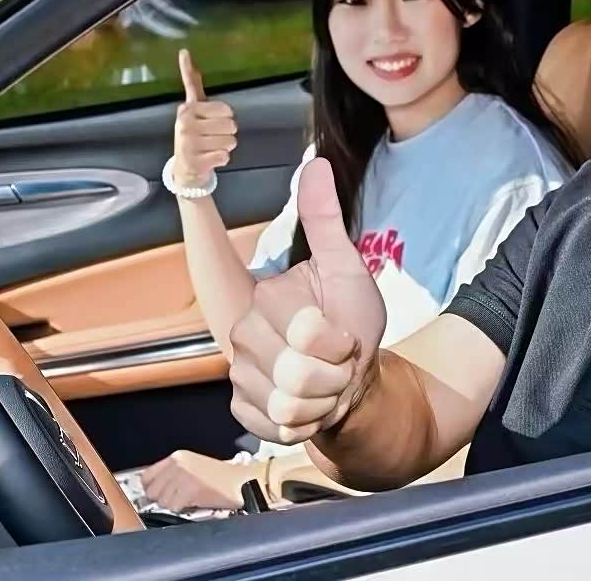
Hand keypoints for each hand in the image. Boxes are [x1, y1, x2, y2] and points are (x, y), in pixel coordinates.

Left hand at [138, 450, 254, 510]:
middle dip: (161, 499)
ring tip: (187, 501)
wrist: (242, 481)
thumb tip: (154, 489)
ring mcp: (183, 476)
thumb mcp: (193, 466)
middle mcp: (178, 464)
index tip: (157, 495)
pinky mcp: (190, 490)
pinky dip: (181, 510)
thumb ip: (173, 473)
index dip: (151, 489)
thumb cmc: (222, 477)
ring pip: (161, 501)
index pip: (146, 476)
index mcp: (177, 456)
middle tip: (176, 500)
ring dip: (172, 506)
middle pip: (151, 491)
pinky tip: (193, 504)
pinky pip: (173, 508)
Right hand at [173, 49, 237, 186]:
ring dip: (225, 147)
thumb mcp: (193, 106)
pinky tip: (209, 159)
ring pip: (230, 142)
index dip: (225, 117)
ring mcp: (188, 144)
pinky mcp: (195, 162)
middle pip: (231, 126)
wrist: (184, 168)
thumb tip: (185, 52)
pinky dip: (222, 159)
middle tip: (212, 138)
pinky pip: (225, 156)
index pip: (226, 109)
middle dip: (227, 133)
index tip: (211, 122)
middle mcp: (185, 125)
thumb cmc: (192, 133)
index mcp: (187, 109)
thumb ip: (192, 81)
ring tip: (210, 148)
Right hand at [228, 158, 386, 443]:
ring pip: (288, 406)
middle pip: (296, 375)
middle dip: (334, 375)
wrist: (349, 374)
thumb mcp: (347, 269)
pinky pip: (276, 427)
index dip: (339, 342)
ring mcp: (240, 375)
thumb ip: (326, 220)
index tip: (344, 336)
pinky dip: (306, 423)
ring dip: (323, 401)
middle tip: (338, 362)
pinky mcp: (243, 409)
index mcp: (267, 300)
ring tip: (327, 384)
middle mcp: (243, 336)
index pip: (307, 332)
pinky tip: (311, 406)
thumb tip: (316, 164)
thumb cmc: (350, 319)